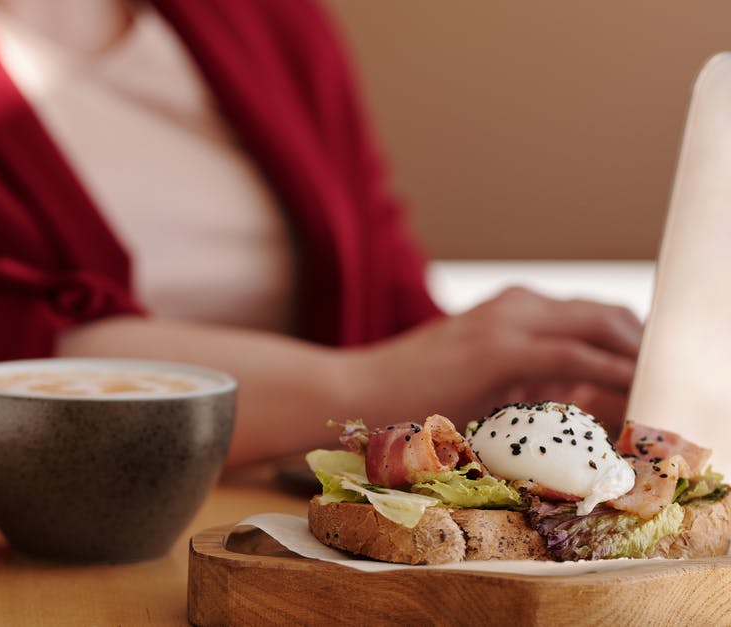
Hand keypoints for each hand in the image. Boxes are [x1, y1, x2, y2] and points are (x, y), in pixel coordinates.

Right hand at [348, 287, 641, 428]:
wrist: (348, 392)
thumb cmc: (404, 399)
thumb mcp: (480, 388)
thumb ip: (528, 387)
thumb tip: (584, 409)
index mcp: (512, 310)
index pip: (594, 318)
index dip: (632, 346)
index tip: (659, 379)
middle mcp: (516, 305)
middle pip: (610, 314)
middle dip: (648, 348)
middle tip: (672, 386)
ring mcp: (507, 320)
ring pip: (603, 326)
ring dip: (638, 359)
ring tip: (662, 394)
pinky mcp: (498, 348)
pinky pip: (577, 355)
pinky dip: (613, 372)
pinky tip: (634, 396)